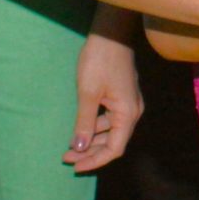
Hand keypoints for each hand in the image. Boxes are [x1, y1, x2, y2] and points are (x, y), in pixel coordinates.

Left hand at [64, 29, 142, 172]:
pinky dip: (96, 127)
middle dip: (91, 152)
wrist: (110, 33)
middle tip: (66, 157)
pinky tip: (80, 128)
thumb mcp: (88, 94)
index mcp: (127, 114)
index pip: (114, 149)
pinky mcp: (122, 96)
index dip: (95, 161)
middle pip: (114, 142)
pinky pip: (110, 119)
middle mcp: (132, 112)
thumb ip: (84, 123)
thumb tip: (79, 148)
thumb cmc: (99, 61)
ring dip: (92, 140)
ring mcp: (128, 103)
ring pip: (111, 131)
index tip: (74, 166)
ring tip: (69, 146)